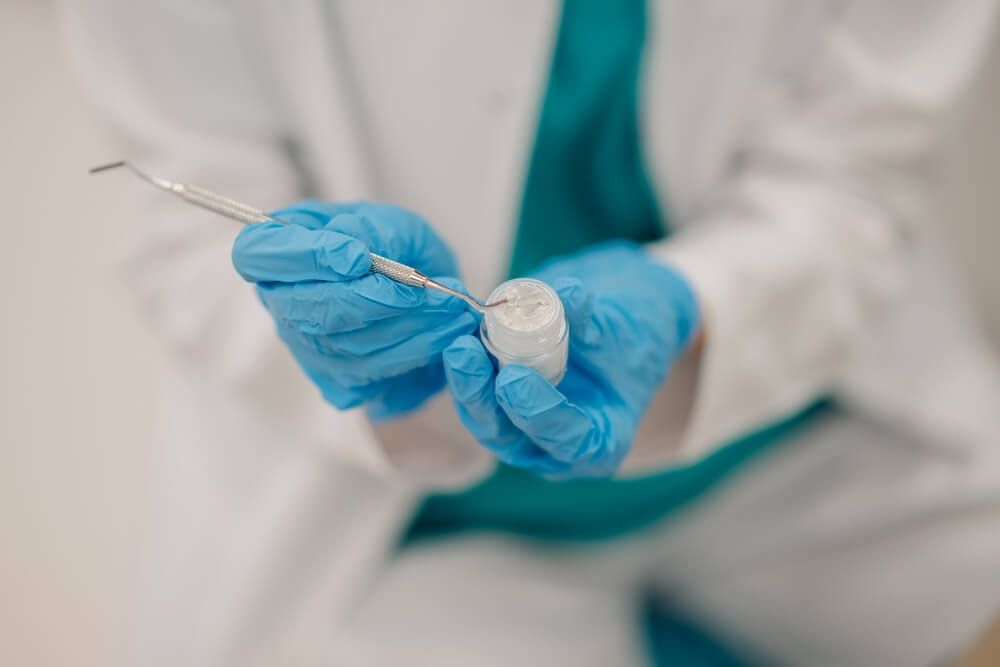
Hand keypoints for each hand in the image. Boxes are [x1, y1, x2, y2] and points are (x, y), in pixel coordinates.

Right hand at [232, 201, 478, 419]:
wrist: (425, 291)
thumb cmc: (398, 248)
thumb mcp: (392, 222)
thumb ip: (371, 228)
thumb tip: (351, 247)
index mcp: (280, 251)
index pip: (257, 254)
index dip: (301, 257)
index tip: (355, 257)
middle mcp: (283, 303)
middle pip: (305, 309)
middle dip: (368, 299)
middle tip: (416, 287)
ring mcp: (307, 347)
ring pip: (347, 344)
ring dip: (407, 325)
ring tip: (450, 304)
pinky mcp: (338, 381)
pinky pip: (376, 372)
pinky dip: (419, 349)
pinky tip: (447, 330)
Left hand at [442, 242, 699, 478]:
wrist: (618, 326)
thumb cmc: (633, 333)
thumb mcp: (621, 324)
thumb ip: (590, 315)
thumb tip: (566, 292)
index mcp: (602, 442)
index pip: (568, 441)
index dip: (538, 414)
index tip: (514, 379)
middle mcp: (558, 448)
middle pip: (510, 436)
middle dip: (482, 397)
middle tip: (464, 354)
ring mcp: (526, 432)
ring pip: (485, 418)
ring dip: (467, 382)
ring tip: (457, 341)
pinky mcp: (502, 408)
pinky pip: (478, 395)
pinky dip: (467, 368)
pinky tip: (457, 334)